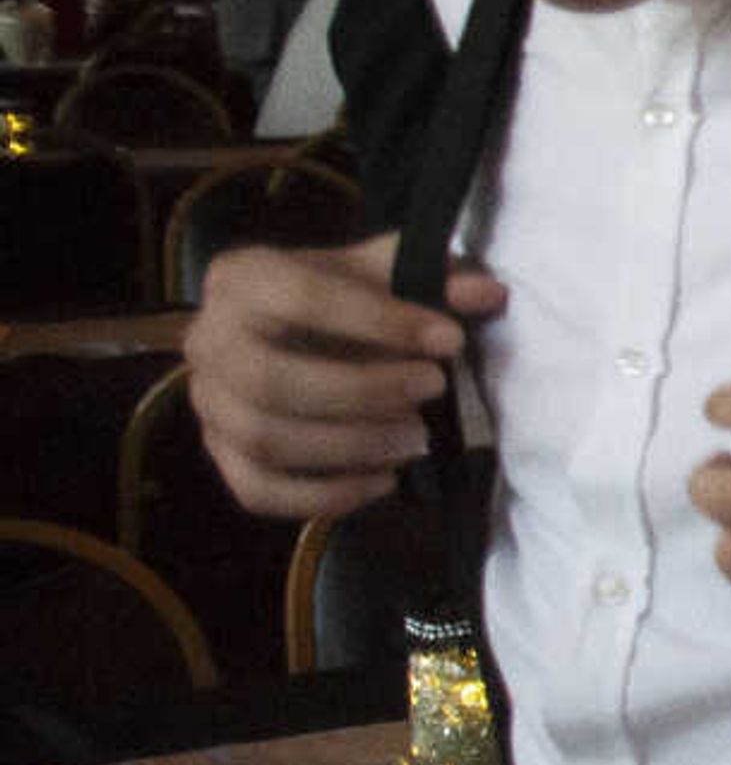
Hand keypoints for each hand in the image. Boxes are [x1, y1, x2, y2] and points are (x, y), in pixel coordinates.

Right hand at [184, 234, 505, 517]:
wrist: (292, 327)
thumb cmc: (342, 294)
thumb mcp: (382, 269)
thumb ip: (431, 275)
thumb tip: (489, 294)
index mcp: (243, 278)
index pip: (303, 299)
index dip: (381, 322)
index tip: (450, 340)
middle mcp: (208, 340)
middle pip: (270, 380)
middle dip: (362, 391)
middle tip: (433, 389)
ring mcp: (207, 403)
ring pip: (264, 440)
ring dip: (350, 447)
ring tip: (417, 439)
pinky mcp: (220, 454)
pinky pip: (258, 491)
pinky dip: (325, 495)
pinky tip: (384, 482)